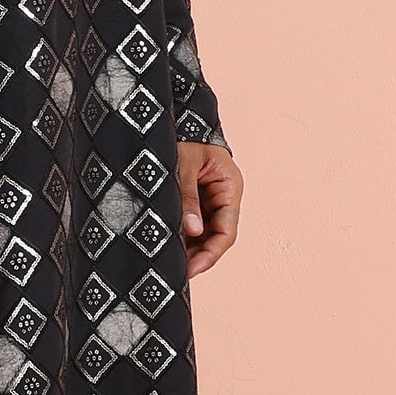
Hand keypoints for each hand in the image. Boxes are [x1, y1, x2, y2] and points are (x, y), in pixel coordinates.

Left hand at [178, 140, 240, 278]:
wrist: (171, 122)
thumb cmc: (182, 137)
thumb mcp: (183, 164)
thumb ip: (188, 196)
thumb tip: (192, 229)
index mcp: (229, 187)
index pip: (227, 230)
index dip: (211, 252)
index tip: (193, 268)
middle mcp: (221, 199)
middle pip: (214, 238)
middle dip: (197, 256)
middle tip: (177, 272)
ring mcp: (206, 203)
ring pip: (201, 236)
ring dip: (187, 250)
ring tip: (168, 264)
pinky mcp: (191, 204)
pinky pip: (188, 227)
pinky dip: (179, 239)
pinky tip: (166, 249)